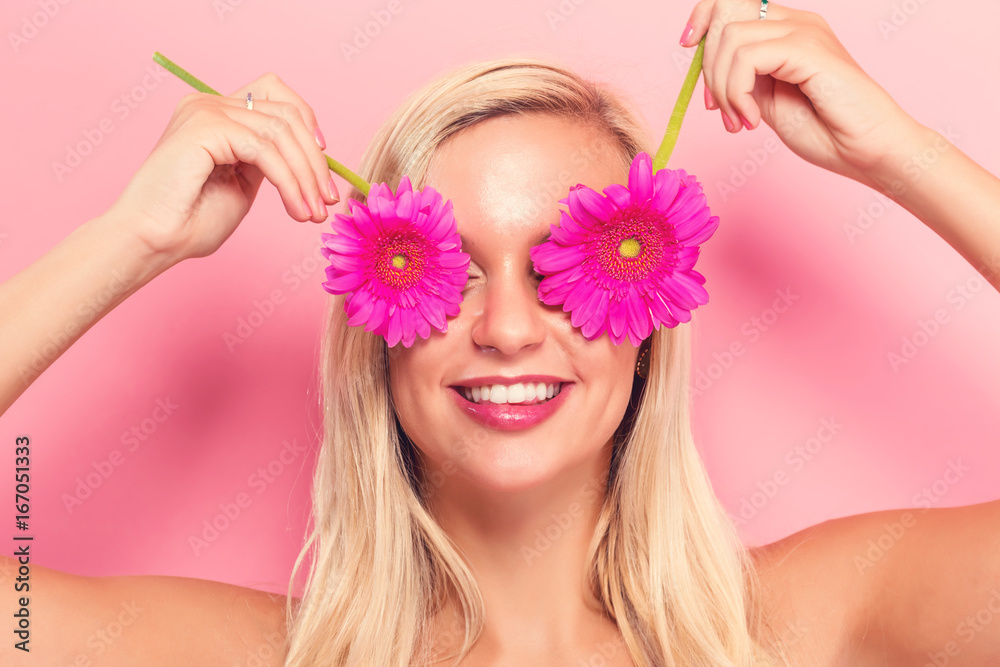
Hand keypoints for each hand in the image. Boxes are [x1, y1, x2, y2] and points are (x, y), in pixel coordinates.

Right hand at [104, 72, 339, 262]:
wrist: (153, 241)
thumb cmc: (190, 222)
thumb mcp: (242, 184)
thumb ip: (268, 161)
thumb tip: (310, 155)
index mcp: (217, 114)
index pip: (276, 95)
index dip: (308, 123)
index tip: (324, 166)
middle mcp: (210, 104)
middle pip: (286, 112)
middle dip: (315, 160)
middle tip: (327, 200)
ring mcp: (206, 110)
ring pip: (281, 132)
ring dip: (306, 177)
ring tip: (313, 213)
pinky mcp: (205, 126)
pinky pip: (265, 150)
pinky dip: (289, 182)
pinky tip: (296, 209)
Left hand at [681, 0, 926, 188]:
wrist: (868, 151)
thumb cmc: (827, 132)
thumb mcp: (768, 102)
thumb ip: (744, 79)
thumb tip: (710, 70)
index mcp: (787, 30)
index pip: (731, 1)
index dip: (702, 17)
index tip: (687, 48)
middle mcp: (796, 22)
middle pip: (725, 16)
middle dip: (709, 69)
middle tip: (720, 111)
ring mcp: (804, 31)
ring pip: (731, 38)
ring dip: (723, 88)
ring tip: (740, 121)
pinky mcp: (808, 48)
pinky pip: (748, 57)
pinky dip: (737, 92)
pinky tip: (753, 120)